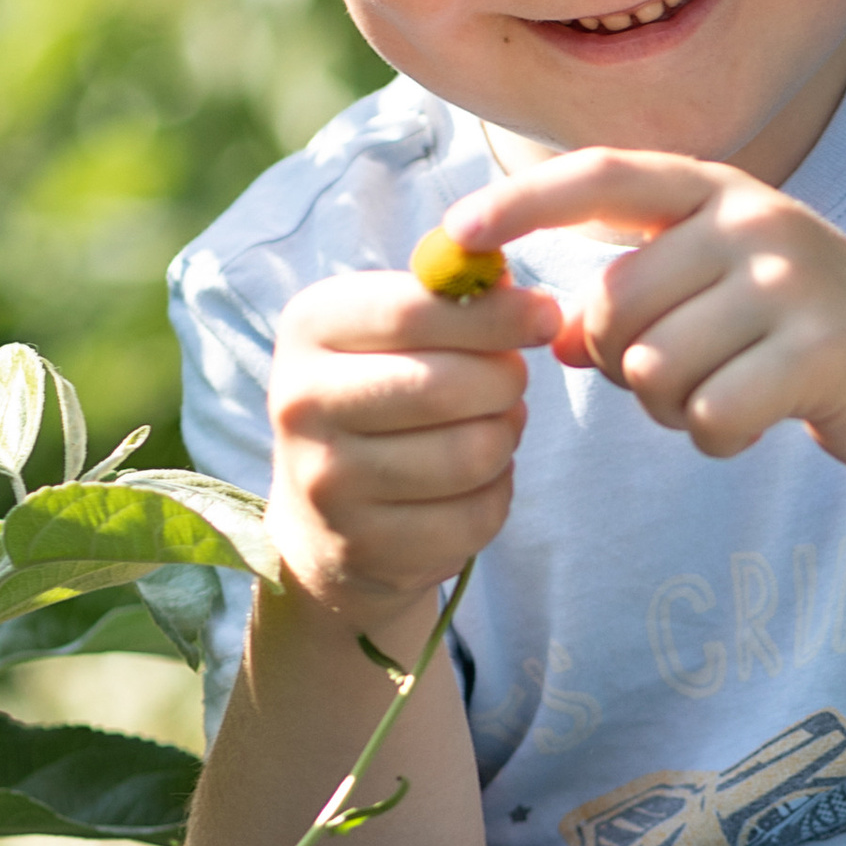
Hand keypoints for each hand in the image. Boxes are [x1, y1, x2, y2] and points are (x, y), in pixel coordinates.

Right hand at [267, 267, 563, 638]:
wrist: (326, 514)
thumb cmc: (383, 393)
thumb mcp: (396, 331)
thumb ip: (455, 300)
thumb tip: (528, 301)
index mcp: (309, 327)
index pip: (412, 311)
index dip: (493, 313)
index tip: (545, 314)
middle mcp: (301, 402)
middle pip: (447, 386)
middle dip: (504, 381)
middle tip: (509, 382)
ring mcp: (327, 482)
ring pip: (472, 454)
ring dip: (503, 438)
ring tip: (487, 429)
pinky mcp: (367, 545)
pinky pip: (477, 515)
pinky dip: (495, 493)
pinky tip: (471, 482)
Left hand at [452, 147, 845, 471]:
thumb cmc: (796, 331)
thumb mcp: (715, 293)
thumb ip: (633, 298)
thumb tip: (554, 335)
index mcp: (714, 188)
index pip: (598, 176)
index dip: (518, 205)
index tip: (452, 238)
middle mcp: (750, 219)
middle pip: (613, 307)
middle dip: (624, 364)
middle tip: (681, 376)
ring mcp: (789, 281)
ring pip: (655, 370)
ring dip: (672, 408)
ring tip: (725, 394)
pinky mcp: (820, 349)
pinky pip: (710, 415)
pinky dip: (718, 437)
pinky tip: (756, 421)